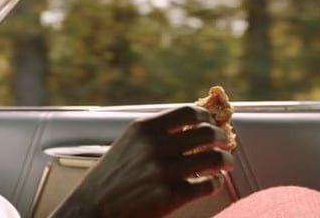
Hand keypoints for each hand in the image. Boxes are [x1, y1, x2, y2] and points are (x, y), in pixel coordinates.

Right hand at [52, 105, 233, 217]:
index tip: (212, 122)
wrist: (93, 207)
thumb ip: (155, 134)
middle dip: (222, 137)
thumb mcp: (128, 144)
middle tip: (226, 143)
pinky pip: (209, 184)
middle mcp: (154, 146)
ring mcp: (164, 171)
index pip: (188, 112)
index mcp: (143, 129)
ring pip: (215, 158)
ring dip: (226, 160)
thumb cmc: (112, 177)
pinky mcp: (171, 196)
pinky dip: (216, 183)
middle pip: (207, 132)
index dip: (207, 117)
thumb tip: (192, 127)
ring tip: (225, 164)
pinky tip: (211, 183)